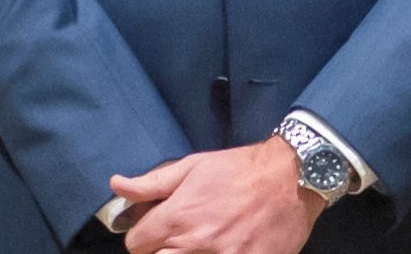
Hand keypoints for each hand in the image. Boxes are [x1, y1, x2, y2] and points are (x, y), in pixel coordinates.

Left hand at [111, 136, 322, 253]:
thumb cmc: (241, 168)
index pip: (136, 243)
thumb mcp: (196, 165)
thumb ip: (153, 182)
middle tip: (179, 239)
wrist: (294, 176)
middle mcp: (195, 242)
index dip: (143, 235)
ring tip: (199, 244)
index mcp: (178, 216)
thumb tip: (116, 184)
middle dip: (161, 250)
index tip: (157, 230)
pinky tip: (223, 248)